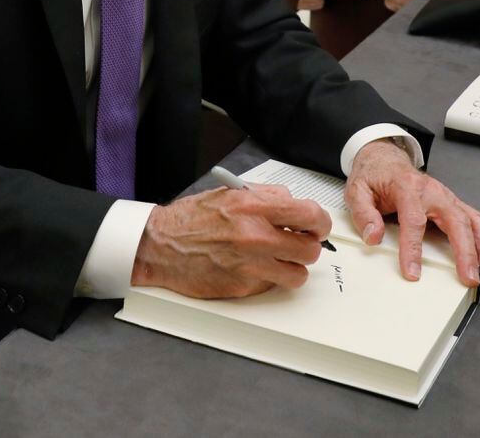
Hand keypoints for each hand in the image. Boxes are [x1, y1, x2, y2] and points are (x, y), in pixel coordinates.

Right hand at [131, 184, 330, 297]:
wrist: (160, 246)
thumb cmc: (191, 219)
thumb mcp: (229, 194)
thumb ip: (265, 197)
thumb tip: (293, 203)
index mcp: (254, 207)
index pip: (309, 215)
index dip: (319, 223)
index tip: (317, 227)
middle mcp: (255, 236)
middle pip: (310, 250)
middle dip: (307, 247)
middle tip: (297, 245)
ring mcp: (250, 265)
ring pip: (298, 274)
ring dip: (292, 268)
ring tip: (279, 261)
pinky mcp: (242, 286)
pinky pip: (272, 286)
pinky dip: (269, 279)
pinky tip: (254, 269)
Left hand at [344, 139, 479, 286]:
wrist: (385, 159)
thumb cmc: (373, 176)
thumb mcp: (357, 191)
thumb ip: (364, 214)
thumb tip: (373, 236)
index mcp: (408, 188)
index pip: (414, 220)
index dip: (413, 248)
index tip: (413, 272)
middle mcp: (433, 192)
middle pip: (455, 221)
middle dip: (466, 251)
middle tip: (469, 277)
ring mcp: (446, 197)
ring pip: (472, 220)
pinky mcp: (452, 203)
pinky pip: (475, 218)